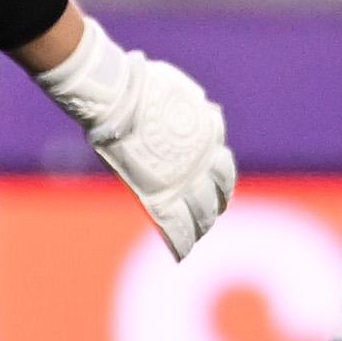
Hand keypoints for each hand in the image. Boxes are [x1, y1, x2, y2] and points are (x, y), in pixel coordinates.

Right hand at [96, 56, 238, 257]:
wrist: (118, 97)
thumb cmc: (141, 86)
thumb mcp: (180, 91)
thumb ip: (194, 107)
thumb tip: (205, 108)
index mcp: (208, 139)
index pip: (223, 172)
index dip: (223, 186)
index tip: (220, 196)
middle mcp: (202, 164)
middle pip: (215, 198)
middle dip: (212, 210)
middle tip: (207, 220)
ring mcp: (182, 182)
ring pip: (200, 216)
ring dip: (199, 227)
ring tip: (195, 236)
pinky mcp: (160, 196)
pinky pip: (175, 227)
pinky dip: (180, 242)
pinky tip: (181, 253)